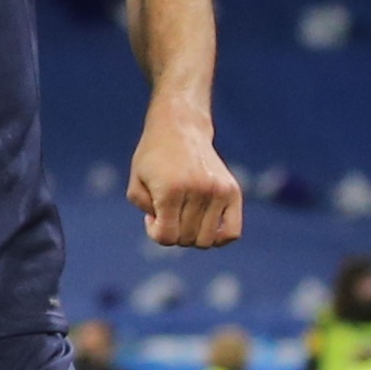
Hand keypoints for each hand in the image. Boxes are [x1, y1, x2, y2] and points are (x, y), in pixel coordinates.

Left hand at [129, 101, 242, 248]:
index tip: (152, 216)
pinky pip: (232, 233)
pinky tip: (205, 225)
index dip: (156, 234)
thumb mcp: (137, 182)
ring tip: (184, 216)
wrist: (181, 128)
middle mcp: (199, 191)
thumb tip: (168, 229)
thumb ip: (144, 209)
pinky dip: (219, 239)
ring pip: (207, 241)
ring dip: (192, 236)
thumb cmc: (154, 157)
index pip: (167, 236)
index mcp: (171, 190)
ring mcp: (219, 191)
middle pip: (187, 239)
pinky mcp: (233, 191)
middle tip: (168, 211)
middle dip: (173, 232)